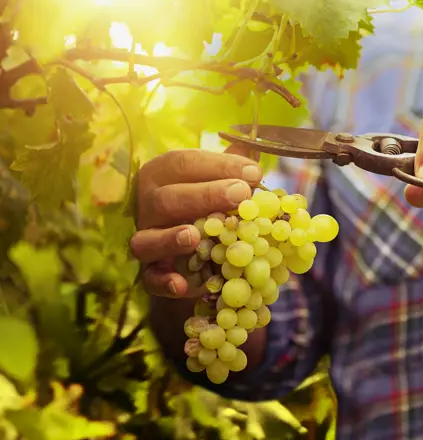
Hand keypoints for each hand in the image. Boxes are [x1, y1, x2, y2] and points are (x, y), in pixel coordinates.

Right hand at [130, 146, 262, 297]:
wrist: (191, 243)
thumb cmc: (209, 199)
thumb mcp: (221, 178)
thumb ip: (236, 166)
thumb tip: (257, 155)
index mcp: (163, 174)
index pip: (185, 164)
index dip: (220, 166)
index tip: (253, 173)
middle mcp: (149, 204)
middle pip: (168, 199)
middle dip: (206, 195)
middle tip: (240, 194)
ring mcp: (147, 239)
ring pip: (147, 240)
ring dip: (170, 239)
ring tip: (196, 235)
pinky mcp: (150, 271)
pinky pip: (150, 279)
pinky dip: (164, 282)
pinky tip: (182, 284)